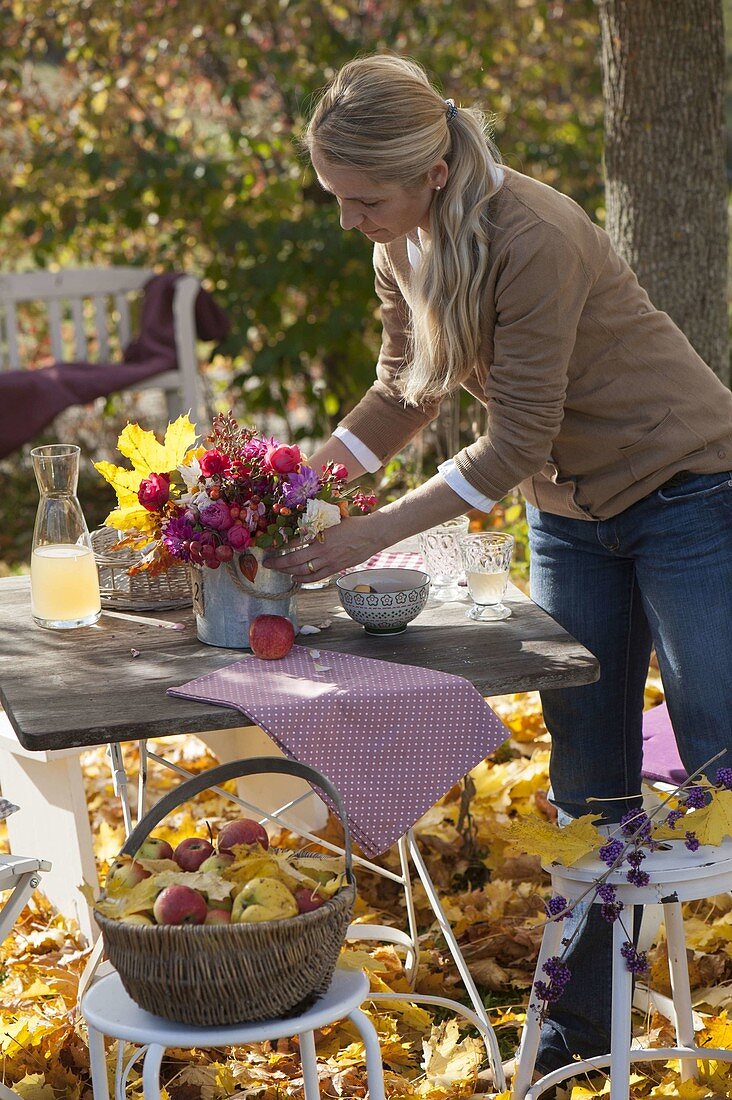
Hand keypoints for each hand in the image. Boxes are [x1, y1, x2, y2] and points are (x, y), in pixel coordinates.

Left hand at [263, 515, 385, 582]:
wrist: (372, 534)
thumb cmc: (354, 523)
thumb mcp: (332, 520)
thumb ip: (317, 525)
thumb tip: (302, 526)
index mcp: (320, 536)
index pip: (294, 544)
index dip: (281, 547)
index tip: (271, 548)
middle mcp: (322, 551)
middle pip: (294, 560)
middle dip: (278, 563)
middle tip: (267, 564)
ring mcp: (329, 561)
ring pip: (303, 571)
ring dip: (288, 572)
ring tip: (279, 571)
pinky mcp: (336, 568)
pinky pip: (316, 577)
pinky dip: (303, 579)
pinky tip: (295, 578)